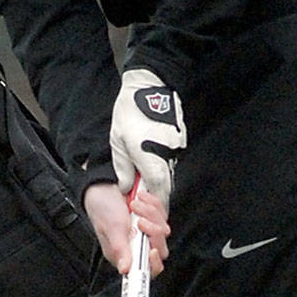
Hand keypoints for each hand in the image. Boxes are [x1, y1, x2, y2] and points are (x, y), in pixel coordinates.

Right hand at [84, 182, 169, 275]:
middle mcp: (137, 246)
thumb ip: (120, 248)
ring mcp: (146, 233)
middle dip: (153, 231)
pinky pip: (162, 215)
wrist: (104, 186)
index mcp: (125, 254)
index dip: (153, 264)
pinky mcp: (152, 219)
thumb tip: (125, 269)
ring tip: (134, 205)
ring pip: (163, 229)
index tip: (152, 251)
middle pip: (160, 249)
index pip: (146, 270)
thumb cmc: (103, 208)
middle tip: (139, 220)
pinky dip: (153, 204)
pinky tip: (140, 199)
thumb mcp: (112, 228)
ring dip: (151, 213)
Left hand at [111, 68, 185, 206]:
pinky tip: (150, 156)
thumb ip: (123, 168)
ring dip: (158, 178)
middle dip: (156, 195)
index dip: (153, 204)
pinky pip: (170, 158)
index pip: (157, 189)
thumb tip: (126, 188)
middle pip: (166, 184)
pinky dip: (162, 163)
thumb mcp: (118, 141)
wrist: (149, 84)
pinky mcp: (179, 139)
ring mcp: (175, 146)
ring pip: (169, 171)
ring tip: (143, 174)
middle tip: (143, 198)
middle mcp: (167, 154)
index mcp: (150, 156)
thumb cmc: (130, 111)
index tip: (146, 211)